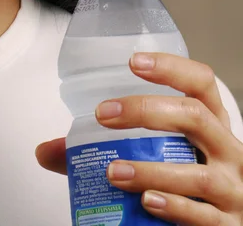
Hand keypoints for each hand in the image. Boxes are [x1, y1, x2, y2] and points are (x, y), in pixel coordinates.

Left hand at [36, 53, 242, 224]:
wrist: (225, 222)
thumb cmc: (191, 179)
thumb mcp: (165, 155)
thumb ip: (104, 150)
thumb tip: (46, 150)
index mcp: (213, 124)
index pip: (201, 82)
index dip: (172, 67)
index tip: (134, 62)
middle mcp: (228, 149)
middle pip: (195, 116)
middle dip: (147, 111)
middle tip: (105, 115)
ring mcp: (233, 188)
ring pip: (198, 173)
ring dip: (151, 170)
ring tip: (114, 171)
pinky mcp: (228, 225)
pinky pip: (203, 215)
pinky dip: (173, 207)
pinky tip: (147, 202)